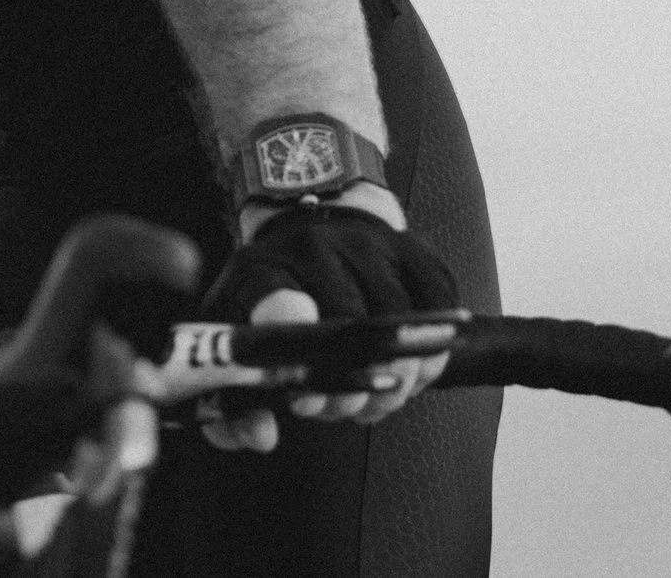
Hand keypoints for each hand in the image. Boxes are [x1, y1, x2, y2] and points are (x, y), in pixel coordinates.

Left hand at [199, 196, 457, 451]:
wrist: (310, 233)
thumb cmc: (268, 300)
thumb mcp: (236, 341)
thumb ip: (234, 404)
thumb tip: (263, 438)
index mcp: (259, 270)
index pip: (272, 302)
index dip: (293, 348)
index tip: (304, 391)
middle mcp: (312, 246)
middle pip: (349, 326)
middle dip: (352, 389)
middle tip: (345, 411)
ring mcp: (366, 242)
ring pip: (397, 321)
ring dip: (397, 378)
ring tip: (378, 399)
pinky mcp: (412, 249)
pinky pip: (436, 307)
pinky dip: (431, 351)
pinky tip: (412, 373)